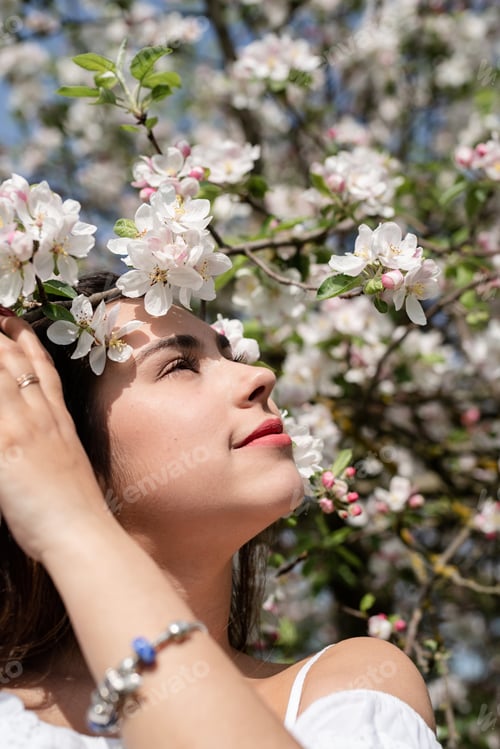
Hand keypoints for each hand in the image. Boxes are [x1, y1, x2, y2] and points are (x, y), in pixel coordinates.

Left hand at [0, 314, 107, 560]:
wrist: (82, 531)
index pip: (42, 369)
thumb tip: (41, 435)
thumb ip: (53, 443)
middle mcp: (42, 416)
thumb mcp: (68, 466)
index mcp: (59, 421)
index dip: (25, 342)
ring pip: (2, 374)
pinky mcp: (6, 445)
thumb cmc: (76, 509)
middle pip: (16, 363)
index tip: (13, 320)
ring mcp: (23, 427)